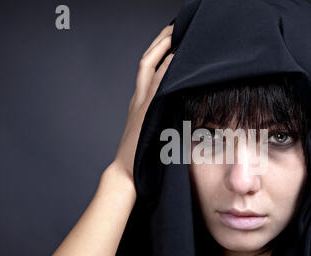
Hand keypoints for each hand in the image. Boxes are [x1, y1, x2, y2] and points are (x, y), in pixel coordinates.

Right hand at [110, 24, 174, 181]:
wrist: (127, 172)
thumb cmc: (142, 157)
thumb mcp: (153, 132)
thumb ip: (163, 118)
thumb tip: (183, 111)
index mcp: (140, 102)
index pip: (148, 68)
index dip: (159, 52)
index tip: (172, 40)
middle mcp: (139, 98)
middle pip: (146, 60)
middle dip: (160, 42)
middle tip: (174, 28)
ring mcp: (141, 102)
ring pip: (150, 66)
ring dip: (163, 48)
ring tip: (177, 33)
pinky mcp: (147, 110)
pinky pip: (158, 83)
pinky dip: (167, 68)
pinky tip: (177, 57)